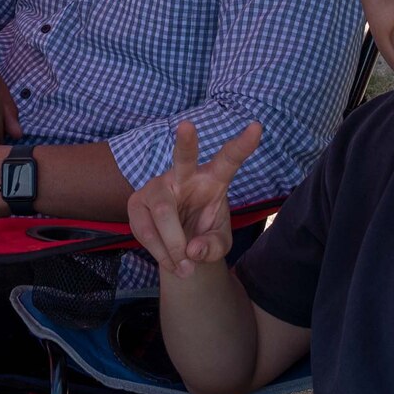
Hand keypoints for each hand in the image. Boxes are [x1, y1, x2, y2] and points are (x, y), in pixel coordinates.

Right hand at [128, 120, 262, 279]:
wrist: (178, 248)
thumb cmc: (204, 235)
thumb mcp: (219, 244)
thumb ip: (213, 248)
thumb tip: (192, 250)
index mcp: (213, 178)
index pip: (229, 159)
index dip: (243, 144)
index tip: (257, 127)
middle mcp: (184, 176)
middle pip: (183, 157)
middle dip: (185, 142)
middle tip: (187, 125)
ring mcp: (157, 186)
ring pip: (163, 213)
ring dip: (173, 246)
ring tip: (184, 268)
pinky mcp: (136, 202)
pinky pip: (145, 229)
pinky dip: (160, 252)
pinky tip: (170, 261)